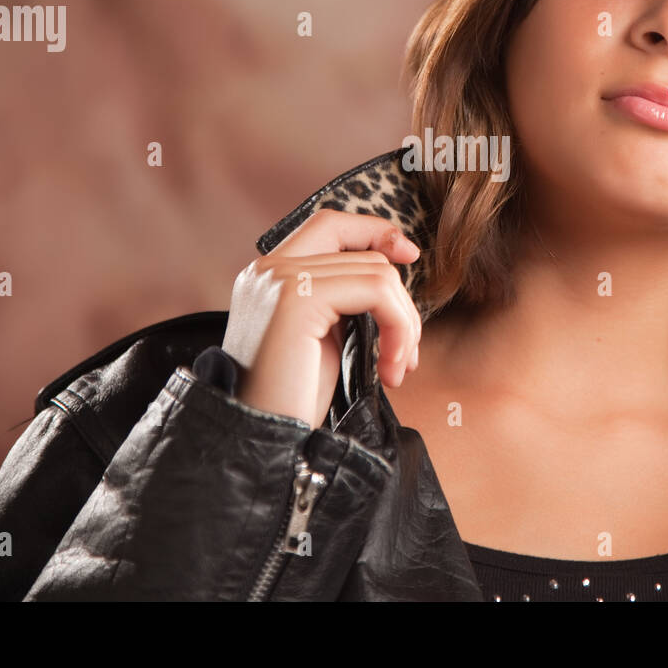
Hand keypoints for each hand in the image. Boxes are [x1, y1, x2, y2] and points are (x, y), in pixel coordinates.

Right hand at [222, 208, 423, 428]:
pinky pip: (376, 291)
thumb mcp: (319, 340)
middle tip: (406, 356)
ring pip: (378, 273)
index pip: (330, 224)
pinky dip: (399, 328)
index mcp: (269, 276)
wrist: (258, 442)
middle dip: (401, 304)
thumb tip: (391, 276)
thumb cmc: (290, 402)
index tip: (410, 255)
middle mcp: (268, 269)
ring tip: (397, 368)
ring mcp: (280, 278)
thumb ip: (341, 302)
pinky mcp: (298, 296)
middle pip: (364, 254)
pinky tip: (391, 370)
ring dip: (404, 324)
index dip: (374, 230)